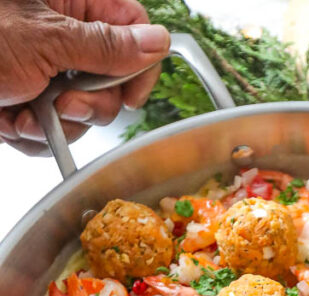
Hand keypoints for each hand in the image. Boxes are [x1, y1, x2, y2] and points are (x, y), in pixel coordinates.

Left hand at [0, 0, 169, 154]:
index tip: (128, 97)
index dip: (139, 67)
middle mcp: (62, 33)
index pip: (134, 29)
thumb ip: (106, 46)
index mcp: (72, 2)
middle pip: (111, 81)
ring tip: (21, 111)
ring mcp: (44, 69)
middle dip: (88, 105)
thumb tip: (157, 42)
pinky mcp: (27, 98)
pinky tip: (8, 118)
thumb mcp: (45, 40)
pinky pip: (50, 130)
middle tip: (61, 102)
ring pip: (81, 113)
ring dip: (53, 124)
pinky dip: (31, 133)